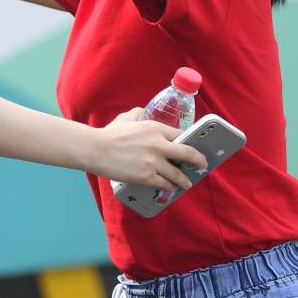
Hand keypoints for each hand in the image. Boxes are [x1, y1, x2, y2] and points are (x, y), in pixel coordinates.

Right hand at [90, 109, 207, 190]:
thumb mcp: (126, 118)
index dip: (191, 143)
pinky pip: (164, 184)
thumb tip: (140, 111)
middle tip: (202, 165)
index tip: (195, 149)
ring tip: (186, 183)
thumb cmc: (109, 134)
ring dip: (184, 180)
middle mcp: (158, 145)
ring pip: (177, 174)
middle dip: (199, 161)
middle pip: (188, 154)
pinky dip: (169, 186)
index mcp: (155, 128)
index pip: (182, 136)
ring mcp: (153, 162)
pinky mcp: (146, 177)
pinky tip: (171, 187)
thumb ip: (137, 114)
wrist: (95, 149)